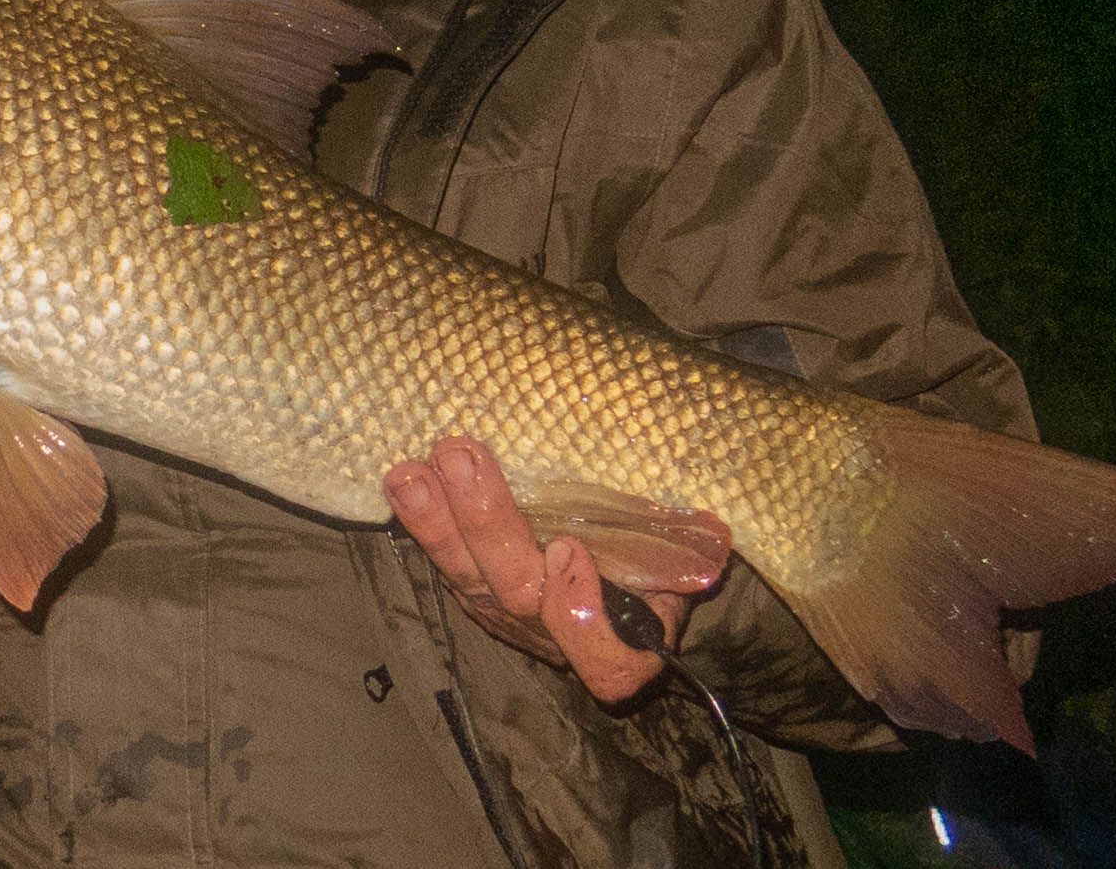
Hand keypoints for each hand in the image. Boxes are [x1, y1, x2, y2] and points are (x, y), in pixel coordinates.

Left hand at [385, 437, 685, 705]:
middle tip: (461, 456)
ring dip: (436, 521)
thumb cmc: (662, 563)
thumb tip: (712, 534)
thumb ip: (690, 556)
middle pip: (518, 594)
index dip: (582, 614)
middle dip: (487, 523)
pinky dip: (423, 524)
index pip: (606, 659)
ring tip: (410, 471)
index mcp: (627, 647)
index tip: (570, 549)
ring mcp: (510, 619)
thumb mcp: (689, 565)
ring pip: (468, 579)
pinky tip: (402, 481)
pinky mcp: (474, 594)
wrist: (620, 577)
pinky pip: (444, 564)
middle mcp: (559, 641)